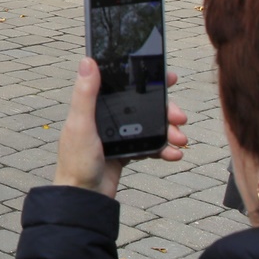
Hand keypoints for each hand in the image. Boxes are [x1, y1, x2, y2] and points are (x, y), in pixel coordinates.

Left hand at [53, 59, 187, 198]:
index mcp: (94, 106)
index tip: (168, 77)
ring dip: (169, 130)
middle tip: (180, 117)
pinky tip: (174, 154)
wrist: (85, 198)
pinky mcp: (127, 150)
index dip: (146, 78)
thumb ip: (86, 94)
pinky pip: (151, 145)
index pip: (122, 84)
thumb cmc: (77, 162)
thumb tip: (88, 61)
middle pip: (143, 105)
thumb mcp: (81, 125)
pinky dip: (164, 148)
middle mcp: (107, 116)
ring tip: (180, 139)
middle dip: (165, 110)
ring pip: (151, 125)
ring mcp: (118, 134)